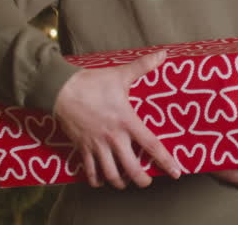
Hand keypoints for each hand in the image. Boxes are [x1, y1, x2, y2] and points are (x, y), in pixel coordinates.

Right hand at [53, 52, 185, 187]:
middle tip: (147, 182)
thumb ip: (143, 67)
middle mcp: (113, 137)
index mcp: (126, 121)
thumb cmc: (92, 83)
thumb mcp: (120, 74)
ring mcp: (97, 145)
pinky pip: (89, 171)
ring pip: (110, 174)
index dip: (165, 160)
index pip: (151, 145)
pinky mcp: (82, 148)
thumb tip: (163, 54)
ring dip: (119, 183)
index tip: (176, 172)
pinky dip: (95, 180)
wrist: (61, 90)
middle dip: (141, 179)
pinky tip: (100, 182)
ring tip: (125, 184)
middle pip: (131, 168)